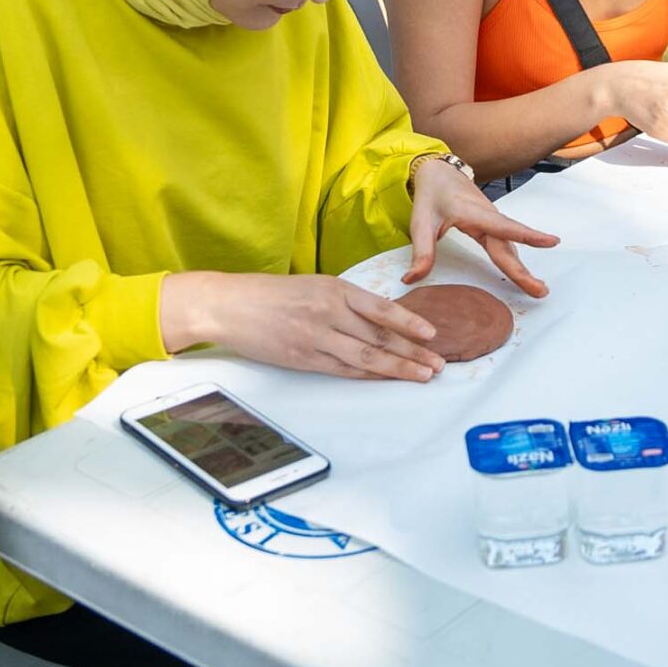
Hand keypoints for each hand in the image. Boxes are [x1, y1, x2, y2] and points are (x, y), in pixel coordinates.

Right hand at [159, 270, 445, 381]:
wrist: (229, 305)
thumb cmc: (271, 294)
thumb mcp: (313, 286)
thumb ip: (344, 301)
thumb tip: (380, 319)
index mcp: (334, 289)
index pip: (382, 309)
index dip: (410, 324)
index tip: (433, 334)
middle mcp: (328, 312)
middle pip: (379, 337)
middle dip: (412, 352)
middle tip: (438, 364)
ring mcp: (315, 337)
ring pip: (365, 357)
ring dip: (397, 369)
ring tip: (422, 375)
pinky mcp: (302, 358)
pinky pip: (342, 369)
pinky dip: (367, 376)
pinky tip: (385, 380)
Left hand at [405, 158, 556, 297]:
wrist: (438, 173)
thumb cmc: (432, 194)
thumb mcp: (420, 222)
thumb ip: (420, 251)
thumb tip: (412, 279)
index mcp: (474, 213)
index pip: (504, 227)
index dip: (528, 236)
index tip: (551, 242)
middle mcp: (489, 217)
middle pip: (510, 247)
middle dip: (524, 271)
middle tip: (540, 290)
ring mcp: (492, 222)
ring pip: (510, 248)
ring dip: (522, 269)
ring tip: (536, 288)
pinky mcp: (491, 226)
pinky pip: (506, 245)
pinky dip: (515, 261)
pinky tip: (521, 274)